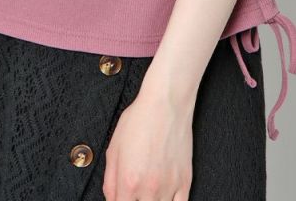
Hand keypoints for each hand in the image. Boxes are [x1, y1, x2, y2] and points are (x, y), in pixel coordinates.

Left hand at [102, 83, 194, 200]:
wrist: (166, 104)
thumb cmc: (139, 120)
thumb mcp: (113, 148)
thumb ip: (109, 180)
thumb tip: (111, 199)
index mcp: (128, 182)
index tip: (121, 197)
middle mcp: (149, 190)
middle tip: (134, 193)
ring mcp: (169, 187)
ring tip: (148, 191)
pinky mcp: (185, 181)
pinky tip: (164, 197)